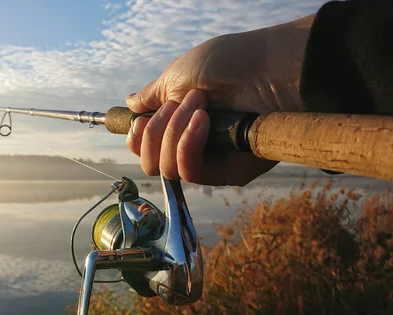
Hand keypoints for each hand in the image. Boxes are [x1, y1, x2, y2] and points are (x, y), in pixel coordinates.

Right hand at [126, 15, 314, 185]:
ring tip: (198, 104)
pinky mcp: (228, 172)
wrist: (265, 67)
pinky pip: (191, 172)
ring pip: (167, 170)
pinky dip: (188, 146)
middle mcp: (191, 146)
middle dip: (155, 132)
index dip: (137, 138)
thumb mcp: (178, 75)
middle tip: (175, 105)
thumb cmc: (227, 63)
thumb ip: (152, 95)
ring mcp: (210, 161)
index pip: (145, 149)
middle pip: (151, 164)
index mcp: (178, 124)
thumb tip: (129, 102)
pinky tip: (203, 122)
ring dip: (173, 133)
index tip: (140, 120)